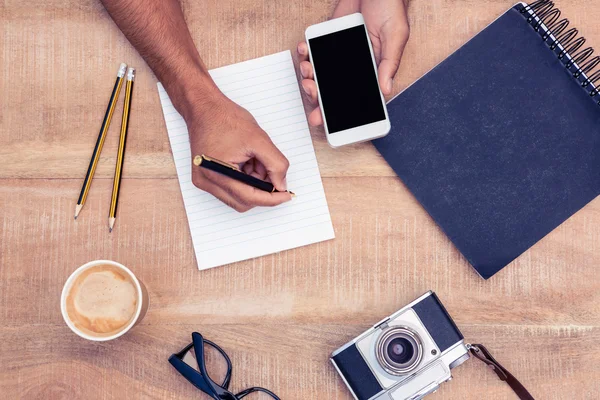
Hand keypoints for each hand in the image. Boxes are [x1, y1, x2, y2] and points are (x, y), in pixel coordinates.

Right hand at [186, 94, 291, 211]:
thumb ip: (275, 164)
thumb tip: (281, 185)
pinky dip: (243, 180)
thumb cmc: (225, 118)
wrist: (205, 108)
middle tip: (271, 170)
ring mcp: (204, 180)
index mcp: (217, 172)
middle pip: (243, 201)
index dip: (271, 199)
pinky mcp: (204, 177)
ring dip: (252, 184)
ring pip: (238, 197)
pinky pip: (230, 189)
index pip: (249, 198)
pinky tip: (245, 162)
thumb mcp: (259, 139)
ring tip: (255, 161)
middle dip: (261, 189)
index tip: (286, 195)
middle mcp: (206, 181)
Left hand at [298, 0, 409, 125]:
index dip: (336, 112)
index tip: (322, 119)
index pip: (353, 98)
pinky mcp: (327, 41)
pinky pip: (312, 53)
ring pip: (318, 75)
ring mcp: (338, 56)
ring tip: (307, 70)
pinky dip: (305, 54)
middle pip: (330, 91)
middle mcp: (353, 68)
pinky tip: (304, 51)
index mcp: (371, 72)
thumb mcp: (395, 36)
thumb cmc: (391, 8)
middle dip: (317, 97)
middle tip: (311, 91)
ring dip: (308, 76)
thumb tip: (385, 90)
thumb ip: (389, 63)